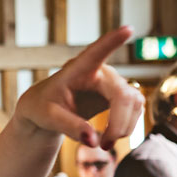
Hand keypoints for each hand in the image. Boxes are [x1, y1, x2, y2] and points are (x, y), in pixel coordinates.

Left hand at [15, 26, 143, 149]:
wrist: (46, 111)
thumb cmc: (41, 109)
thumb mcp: (46, 118)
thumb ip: (68, 126)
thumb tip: (93, 141)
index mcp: (77, 69)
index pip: (95, 53)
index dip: (111, 42)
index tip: (127, 29)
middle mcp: (100, 71)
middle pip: (122, 95)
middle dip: (118, 123)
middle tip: (102, 146)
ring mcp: (113, 82)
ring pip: (134, 103)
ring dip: (123, 128)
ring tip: (102, 145)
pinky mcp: (121, 95)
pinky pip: (135, 110)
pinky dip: (126, 127)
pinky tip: (109, 138)